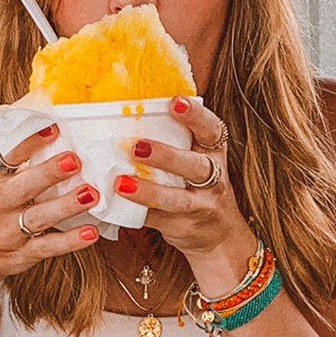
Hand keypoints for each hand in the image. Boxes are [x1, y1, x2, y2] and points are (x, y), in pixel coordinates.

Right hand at [0, 125, 101, 293]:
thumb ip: (14, 161)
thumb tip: (54, 134)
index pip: (9, 156)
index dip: (31, 142)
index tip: (54, 129)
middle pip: (25, 186)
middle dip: (50, 173)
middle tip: (75, 161)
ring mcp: (7, 231)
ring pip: (39, 218)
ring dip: (66, 206)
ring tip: (91, 194)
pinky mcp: (21, 254)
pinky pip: (47, 247)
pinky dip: (69, 241)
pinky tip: (89, 232)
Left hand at [116, 96, 256, 288]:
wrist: (218, 234)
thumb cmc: (198, 185)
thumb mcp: (198, 158)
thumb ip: (176, 139)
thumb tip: (130, 111)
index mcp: (215, 153)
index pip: (212, 130)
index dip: (196, 116)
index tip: (175, 102)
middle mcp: (214, 178)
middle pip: (196, 165)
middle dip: (167, 156)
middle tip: (137, 146)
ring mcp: (202, 205)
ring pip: (178, 199)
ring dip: (149, 191)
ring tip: (122, 183)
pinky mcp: (184, 226)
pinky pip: (160, 220)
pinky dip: (138, 213)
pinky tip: (117, 205)